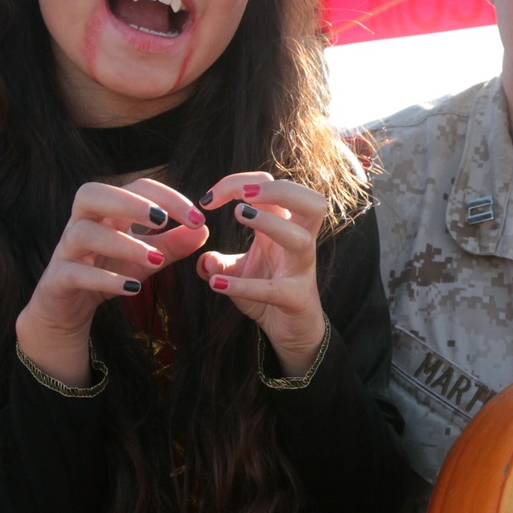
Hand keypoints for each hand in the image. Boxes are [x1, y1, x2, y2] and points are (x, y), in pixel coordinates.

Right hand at [15, 178, 207, 385]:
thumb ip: (172, 243)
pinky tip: (132, 287)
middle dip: (129, 203)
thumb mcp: (144, 257)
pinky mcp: (58, 279)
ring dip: (122, 243)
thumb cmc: (107, 272)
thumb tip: (203, 229)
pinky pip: (75, 273)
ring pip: (84, 233)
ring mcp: (66, 250)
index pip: (134, 187)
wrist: (67, 308)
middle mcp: (82, 223)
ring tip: (156, 260)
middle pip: (92, 194)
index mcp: (105, 211)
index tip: (198, 218)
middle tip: (164, 220)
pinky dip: (104, 279)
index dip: (167, 197)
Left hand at [193, 173, 327, 375]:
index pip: (272, 187)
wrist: (291, 330)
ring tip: (239, 215)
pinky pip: (273, 290)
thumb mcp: (237, 271)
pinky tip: (216, 284)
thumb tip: (202, 257)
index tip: (207, 200)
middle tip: (242, 195)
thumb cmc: (269, 290)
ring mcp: (300, 269)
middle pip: (310, 201)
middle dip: (278, 190)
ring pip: (299, 237)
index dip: (239, 183)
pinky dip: (244, 285)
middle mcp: (299, 241)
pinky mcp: (294, 298)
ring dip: (269, 222)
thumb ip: (216, 261)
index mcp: (285, 226)